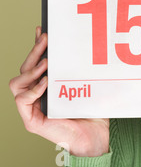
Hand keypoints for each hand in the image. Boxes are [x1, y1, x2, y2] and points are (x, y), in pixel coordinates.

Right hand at [9, 27, 109, 156]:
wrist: (97, 136)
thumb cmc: (93, 112)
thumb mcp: (86, 85)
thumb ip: (80, 70)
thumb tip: (85, 48)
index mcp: (47, 86)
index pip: (36, 63)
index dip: (37, 47)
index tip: (42, 30)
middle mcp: (36, 95)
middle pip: (25, 69)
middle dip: (34, 52)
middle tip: (46, 39)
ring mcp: (32, 108)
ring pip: (17, 83)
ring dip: (30, 70)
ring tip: (46, 63)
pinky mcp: (32, 121)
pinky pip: (22, 101)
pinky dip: (33, 90)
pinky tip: (46, 82)